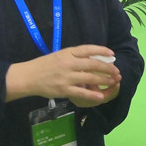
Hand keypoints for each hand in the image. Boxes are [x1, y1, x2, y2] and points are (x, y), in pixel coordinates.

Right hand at [5, 45, 120, 106]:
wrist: (28, 77)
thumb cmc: (44, 65)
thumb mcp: (59, 55)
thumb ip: (74, 56)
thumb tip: (92, 58)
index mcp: (67, 53)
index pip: (88, 49)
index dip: (102, 51)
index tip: (112, 54)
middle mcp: (69, 63)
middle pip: (93, 64)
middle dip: (108, 68)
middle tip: (117, 72)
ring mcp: (67, 77)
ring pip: (90, 78)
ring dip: (104, 80)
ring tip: (114, 82)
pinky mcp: (64, 90)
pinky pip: (81, 93)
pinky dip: (92, 95)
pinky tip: (101, 96)